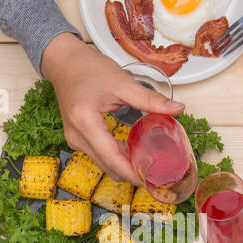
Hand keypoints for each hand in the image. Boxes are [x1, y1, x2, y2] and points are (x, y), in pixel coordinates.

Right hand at [39, 33, 183, 181]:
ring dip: (125, 166)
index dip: (132, 173)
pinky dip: (117, 157)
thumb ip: (149, 99)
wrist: (64, 62)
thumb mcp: (122, 82)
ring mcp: (75, 140)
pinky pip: (100, 155)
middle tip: (157, 174)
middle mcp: (76, 136)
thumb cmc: (87, 68)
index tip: (152, 181)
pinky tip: (133, 152)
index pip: (111, 158)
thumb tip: (177, 109)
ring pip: (104, 163)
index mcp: (85, 123)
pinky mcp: (78, 138)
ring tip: (149, 164)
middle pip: (108, 166)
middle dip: (132, 174)